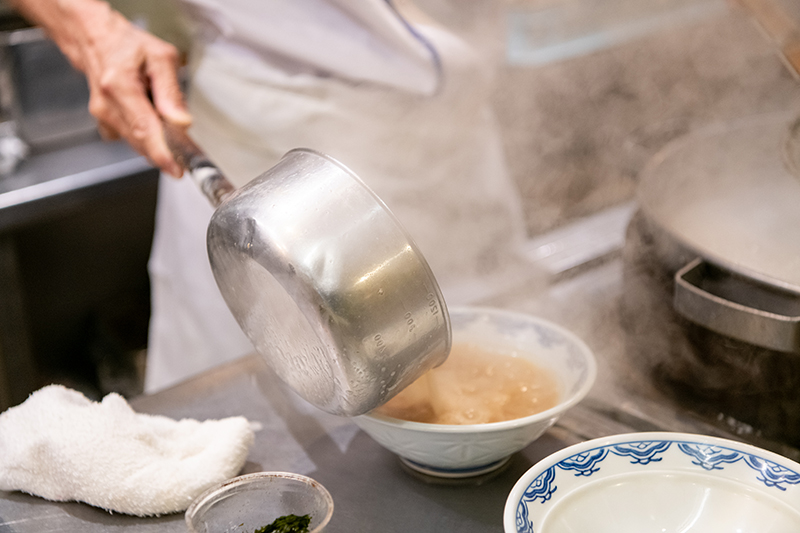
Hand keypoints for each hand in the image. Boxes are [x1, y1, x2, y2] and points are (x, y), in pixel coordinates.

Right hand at [9, 0, 190, 176]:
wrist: (95, 40)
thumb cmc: (128, 45)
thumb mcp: (160, 57)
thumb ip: (171, 91)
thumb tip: (182, 122)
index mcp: (120, 86)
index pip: (143, 129)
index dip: (162, 154)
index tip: (177, 169)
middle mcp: (107, 105)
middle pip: (141, 141)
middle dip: (166, 149)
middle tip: (186, 148)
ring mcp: (103, 116)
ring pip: (137, 142)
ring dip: (156, 140)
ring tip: (165, 118)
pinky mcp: (105, 123)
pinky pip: (131, 138)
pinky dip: (146, 135)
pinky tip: (149, 116)